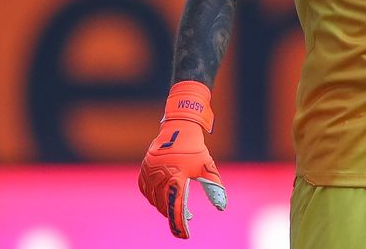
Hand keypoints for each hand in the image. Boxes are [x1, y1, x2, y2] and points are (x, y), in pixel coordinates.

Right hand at [138, 81, 226, 238]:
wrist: (179, 128)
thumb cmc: (195, 148)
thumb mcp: (207, 167)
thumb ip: (214, 188)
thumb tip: (222, 206)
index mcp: (175, 178)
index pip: (176, 208)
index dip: (179, 224)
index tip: (185, 235)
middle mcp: (159, 177)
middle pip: (163, 206)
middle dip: (173, 216)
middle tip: (185, 220)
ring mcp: (148, 174)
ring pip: (153, 200)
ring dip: (164, 207)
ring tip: (177, 210)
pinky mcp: (143, 171)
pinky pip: (145, 191)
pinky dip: (153, 198)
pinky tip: (163, 199)